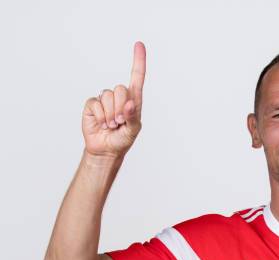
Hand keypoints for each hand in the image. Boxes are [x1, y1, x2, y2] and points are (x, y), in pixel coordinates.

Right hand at [82, 42, 145, 157]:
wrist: (106, 149)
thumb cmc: (123, 139)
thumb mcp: (133, 130)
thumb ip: (133, 117)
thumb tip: (129, 104)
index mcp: (133, 100)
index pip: (137, 77)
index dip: (138, 61)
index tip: (139, 44)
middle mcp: (119, 97)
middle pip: (121, 89)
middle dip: (121, 108)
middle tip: (120, 122)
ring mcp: (104, 100)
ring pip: (108, 96)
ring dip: (111, 114)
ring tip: (112, 125)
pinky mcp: (92, 104)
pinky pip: (96, 103)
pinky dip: (101, 116)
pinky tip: (102, 124)